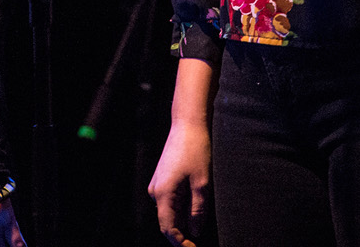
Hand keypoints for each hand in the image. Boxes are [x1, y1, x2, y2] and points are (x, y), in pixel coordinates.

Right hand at [147, 119, 211, 246]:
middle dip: (184, 232)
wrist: (187, 123)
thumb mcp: (202, 183)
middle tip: (203, 237)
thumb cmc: (196, 150)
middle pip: (168, 220)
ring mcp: (158, 184)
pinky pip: (171, 200)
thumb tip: (195, 232)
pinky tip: (197, 200)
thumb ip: (198, 210)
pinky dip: (183, 206)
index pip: (168, 228)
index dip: (181, 243)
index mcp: (163, 193)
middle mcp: (156, 190)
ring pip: (171, 210)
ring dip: (185, 217)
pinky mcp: (163, 178)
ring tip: (203, 213)